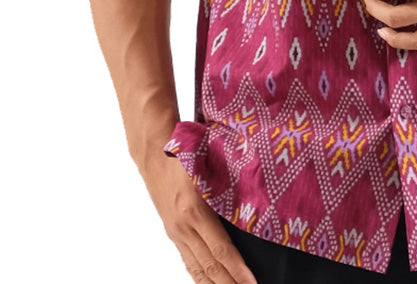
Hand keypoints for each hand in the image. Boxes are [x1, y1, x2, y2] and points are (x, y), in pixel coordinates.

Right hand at [142, 153, 257, 282]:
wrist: (153, 154)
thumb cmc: (185, 154)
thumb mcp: (209, 167)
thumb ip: (229, 185)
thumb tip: (255, 201)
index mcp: (195, 210)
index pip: (220, 249)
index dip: (237, 269)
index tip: (251, 282)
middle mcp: (184, 227)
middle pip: (210, 266)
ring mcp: (176, 232)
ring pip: (197, 268)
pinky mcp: (173, 232)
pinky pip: (188, 261)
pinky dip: (199, 277)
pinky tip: (209, 283)